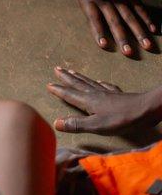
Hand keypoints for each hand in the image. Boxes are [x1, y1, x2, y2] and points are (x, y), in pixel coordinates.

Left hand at [38, 0, 155, 54]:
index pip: (94, 18)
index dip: (98, 31)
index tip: (103, 44)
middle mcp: (105, 1)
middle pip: (115, 21)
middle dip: (122, 37)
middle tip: (128, 53)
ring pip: (130, 18)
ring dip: (138, 32)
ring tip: (147, 46)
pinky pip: (140, 8)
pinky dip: (147, 19)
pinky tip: (154, 31)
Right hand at [47, 67, 161, 133]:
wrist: (146, 109)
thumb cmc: (121, 119)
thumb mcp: (97, 126)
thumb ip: (77, 124)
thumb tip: (55, 123)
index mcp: (88, 102)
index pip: (69, 95)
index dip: (59, 90)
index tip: (48, 84)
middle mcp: (95, 94)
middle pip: (78, 84)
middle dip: (66, 78)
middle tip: (57, 69)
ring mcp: (107, 94)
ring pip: (90, 83)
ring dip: (79, 78)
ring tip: (72, 72)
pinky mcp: (118, 95)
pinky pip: (106, 86)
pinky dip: (100, 83)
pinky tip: (100, 81)